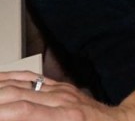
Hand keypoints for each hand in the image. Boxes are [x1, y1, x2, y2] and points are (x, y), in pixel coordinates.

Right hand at [0, 72, 134, 120]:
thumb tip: (24, 116)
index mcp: (66, 118)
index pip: (25, 111)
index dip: (4, 110)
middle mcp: (62, 100)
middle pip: (18, 95)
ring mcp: (62, 91)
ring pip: (22, 84)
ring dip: (0, 86)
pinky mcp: (61, 87)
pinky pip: (32, 79)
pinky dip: (11, 78)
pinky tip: (0, 80)